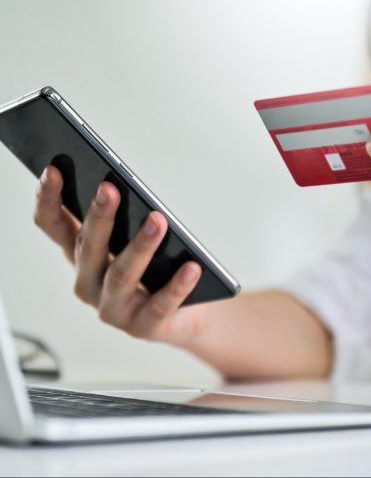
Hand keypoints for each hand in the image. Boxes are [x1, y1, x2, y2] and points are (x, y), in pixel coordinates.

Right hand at [33, 166, 205, 349]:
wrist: (188, 315)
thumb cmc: (159, 271)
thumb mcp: (137, 243)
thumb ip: (130, 222)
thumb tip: (136, 194)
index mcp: (83, 257)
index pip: (55, 227)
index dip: (49, 201)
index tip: (52, 171)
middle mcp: (90, 283)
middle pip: (89, 248)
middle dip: (99, 217)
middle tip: (110, 189)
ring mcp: (113, 309)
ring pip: (121, 275)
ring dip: (140, 246)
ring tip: (158, 221)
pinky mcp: (143, 327)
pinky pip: (160, 305)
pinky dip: (177, 285)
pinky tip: (192, 267)